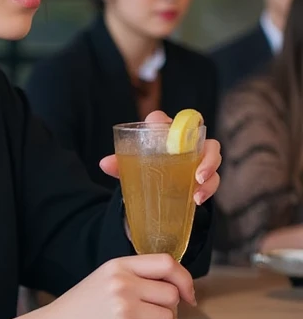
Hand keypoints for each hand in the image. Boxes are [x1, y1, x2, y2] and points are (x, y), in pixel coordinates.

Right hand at [29, 254, 195, 318]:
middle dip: (167, 309)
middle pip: (172, 295)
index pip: (167, 263)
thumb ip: (133, 276)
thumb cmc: (75, 310)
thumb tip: (172, 286)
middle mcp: (122, 284)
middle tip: (148, 317)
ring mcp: (123, 309)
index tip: (188, 295)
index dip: (185, 279)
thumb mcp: (102, 280)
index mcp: (118, 266)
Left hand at [99, 110, 220, 205]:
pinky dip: (208, 189)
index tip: (158, 129)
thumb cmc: (145, 170)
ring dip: (209, 171)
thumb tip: (104, 164)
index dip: (160, 121)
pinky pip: (213, 178)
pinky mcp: (205, 174)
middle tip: (197, 173)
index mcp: (162, 133)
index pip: (161, 119)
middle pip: (200, 133)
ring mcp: (197, 156)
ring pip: (213, 155)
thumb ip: (120, 165)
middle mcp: (183, 140)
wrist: (155, 190)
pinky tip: (197, 199)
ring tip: (197, 189)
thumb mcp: (131, 169)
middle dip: (203, 152)